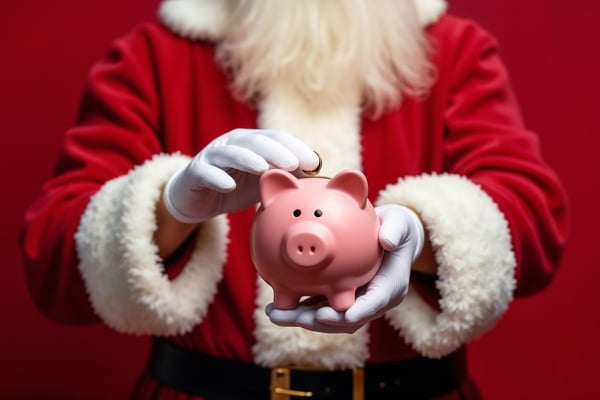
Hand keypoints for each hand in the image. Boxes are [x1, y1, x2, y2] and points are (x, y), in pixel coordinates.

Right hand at [164, 129, 318, 222]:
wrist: (197, 199)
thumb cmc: (234, 187)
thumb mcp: (263, 183)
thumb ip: (285, 177)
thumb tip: (316, 176)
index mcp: (252, 143)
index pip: (276, 139)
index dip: (295, 148)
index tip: (314, 163)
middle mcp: (233, 143)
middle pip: (256, 142)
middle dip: (276, 151)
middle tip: (294, 163)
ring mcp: (212, 156)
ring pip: (230, 153)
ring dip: (248, 159)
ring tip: (263, 168)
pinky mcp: (196, 172)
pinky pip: (206, 172)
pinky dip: (217, 178)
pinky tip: (229, 186)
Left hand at [266, 204, 423, 332]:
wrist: (391, 236)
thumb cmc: (396, 228)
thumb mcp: (399, 225)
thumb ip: (395, 231)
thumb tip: (388, 239)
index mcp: (389, 288)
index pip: (372, 305)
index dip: (354, 313)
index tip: (331, 315)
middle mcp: (373, 301)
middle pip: (346, 319)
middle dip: (320, 322)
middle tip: (295, 317)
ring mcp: (356, 302)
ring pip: (329, 317)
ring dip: (302, 319)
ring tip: (275, 314)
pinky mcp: (342, 297)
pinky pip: (320, 306)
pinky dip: (299, 307)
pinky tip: (276, 303)